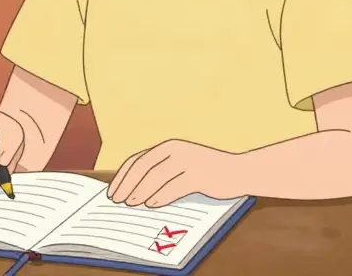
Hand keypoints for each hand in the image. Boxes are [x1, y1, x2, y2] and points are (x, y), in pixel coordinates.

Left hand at [107, 140, 241, 207]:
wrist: (240, 171)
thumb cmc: (206, 172)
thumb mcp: (181, 166)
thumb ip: (161, 172)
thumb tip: (131, 190)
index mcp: (168, 147)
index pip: (137, 160)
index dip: (122, 176)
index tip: (112, 191)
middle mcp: (176, 150)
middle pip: (143, 167)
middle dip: (127, 185)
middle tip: (117, 201)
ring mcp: (188, 161)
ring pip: (157, 176)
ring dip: (141, 191)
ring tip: (131, 204)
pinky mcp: (200, 175)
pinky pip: (175, 186)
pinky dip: (161, 196)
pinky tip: (152, 205)